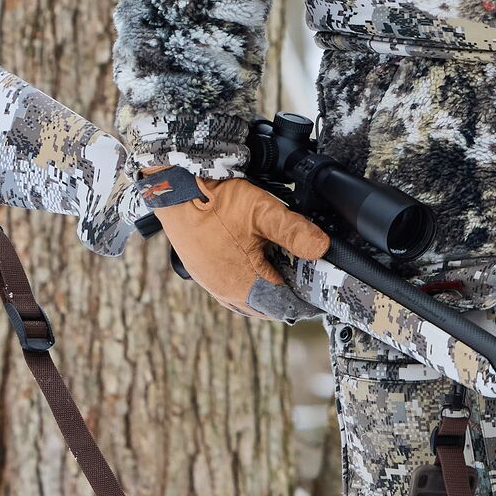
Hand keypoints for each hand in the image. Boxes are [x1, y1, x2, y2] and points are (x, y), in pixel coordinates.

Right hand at [143, 168, 328, 316]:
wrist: (173, 188)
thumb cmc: (212, 200)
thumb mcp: (262, 211)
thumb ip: (295, 231)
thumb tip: (322, 248)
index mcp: (242, 284)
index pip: (283, 305)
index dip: (304, 300)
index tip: (319, 294)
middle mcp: (225, 291)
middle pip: (266, 307)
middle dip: (288, 297)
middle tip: (307, 282)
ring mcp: (210, 283)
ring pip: (247, 301)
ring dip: (267, 293)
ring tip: (286, 276)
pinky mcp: (202, 272)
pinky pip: (231, 290)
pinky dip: (249, 286)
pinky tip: (256, 269)